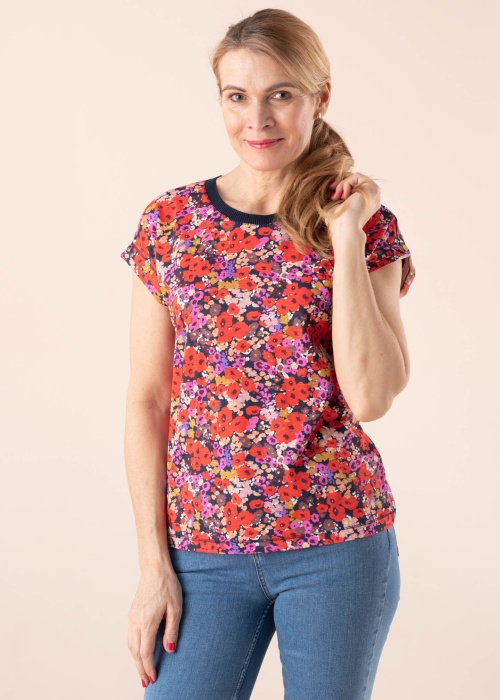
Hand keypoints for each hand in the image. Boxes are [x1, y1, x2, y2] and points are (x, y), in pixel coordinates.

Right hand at [127, 567, 182, 688]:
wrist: (154, 569)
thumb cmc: (167, 585)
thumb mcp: (175, 608)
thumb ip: (172, 630)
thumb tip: (169, 649)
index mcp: (147, 622)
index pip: (145, 652)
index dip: (149, 667)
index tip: (153, 678)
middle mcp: (135, 622)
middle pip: (135, 652)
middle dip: (140, 668)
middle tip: (146, 682)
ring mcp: (131, 618)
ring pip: (130, 645)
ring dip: (135, 660)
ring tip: (142, 671)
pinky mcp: (131, 614)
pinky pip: (130, 637)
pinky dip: (133, 649)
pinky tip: (139, 652)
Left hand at [328, 172, 380, 231]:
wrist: (344, 228)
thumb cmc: (337, 221)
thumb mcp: (335, 205)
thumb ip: (337, 194)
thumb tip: (332, 184)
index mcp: (366, 203)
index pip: (354, 187)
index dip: (341, 187)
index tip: (332, 194)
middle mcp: (372, 198)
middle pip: (354, 181)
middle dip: (340, 185)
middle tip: (333, 196)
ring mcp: (374, 193)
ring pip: (355, 178)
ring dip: (342, 185)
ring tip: (338, 197)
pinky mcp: (372, 188)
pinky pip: (357, 176)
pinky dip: (346, 183)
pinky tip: (343, 196)